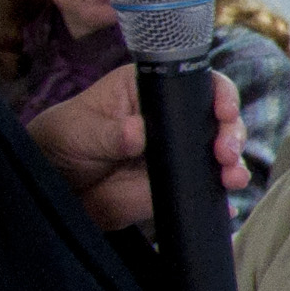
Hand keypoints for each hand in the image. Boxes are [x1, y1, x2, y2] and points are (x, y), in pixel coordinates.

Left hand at [25, 65, 247, 234]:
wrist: (56, 184)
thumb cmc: (64, 139)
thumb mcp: (82, 131)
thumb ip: (111, 132)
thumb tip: (138, 133)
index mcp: (152, 89)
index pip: (197, 83)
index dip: (219, 94)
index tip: (224, 111)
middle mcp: (174, 117)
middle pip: (219, 120)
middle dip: (232, 134)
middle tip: (224, 152)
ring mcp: (179, 151)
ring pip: (221, 155)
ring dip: (233, 166)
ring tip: (230, 178)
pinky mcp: (178, 182)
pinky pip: (206, 189)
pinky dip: (219, 199)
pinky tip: (225, 207)